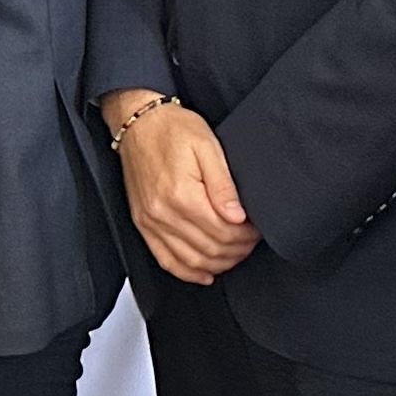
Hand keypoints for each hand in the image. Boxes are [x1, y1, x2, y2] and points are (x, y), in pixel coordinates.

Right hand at [104, 93, 255, 283]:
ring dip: (217, 263)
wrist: (138, 122)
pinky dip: (188, 272)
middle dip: (237, 250)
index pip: (223, 232)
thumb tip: (238, 217)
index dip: (246, 236)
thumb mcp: (207, 147)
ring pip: (190, 262)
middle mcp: (162, 213)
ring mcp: (150, 222)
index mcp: (181, 195)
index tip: (257, 229)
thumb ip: (224, 186)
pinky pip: (166, 260)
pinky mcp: (143, 224)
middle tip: (251, 240)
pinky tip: (205, 272)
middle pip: (209, 250)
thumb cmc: (172, 129)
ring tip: (234, 252)